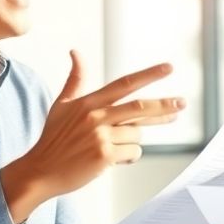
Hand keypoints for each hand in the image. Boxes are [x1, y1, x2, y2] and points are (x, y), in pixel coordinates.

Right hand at [1, 51, 183, 222]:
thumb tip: (75, 51)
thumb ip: (75, 79)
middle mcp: (96, 116)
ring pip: (137, 134)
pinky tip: (114, 159)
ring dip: (132, 141)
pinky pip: (133, 152)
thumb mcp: (61, 105)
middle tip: (182, 103)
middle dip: (164, 106)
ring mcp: (100, 136)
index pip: (124, 83)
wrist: (41, 171)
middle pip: (139, 107)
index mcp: (88, 102)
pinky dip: (129, 156)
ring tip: (114, 147)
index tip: (168, 68)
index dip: (149, 75)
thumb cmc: (53, 139)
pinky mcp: (104, 156)